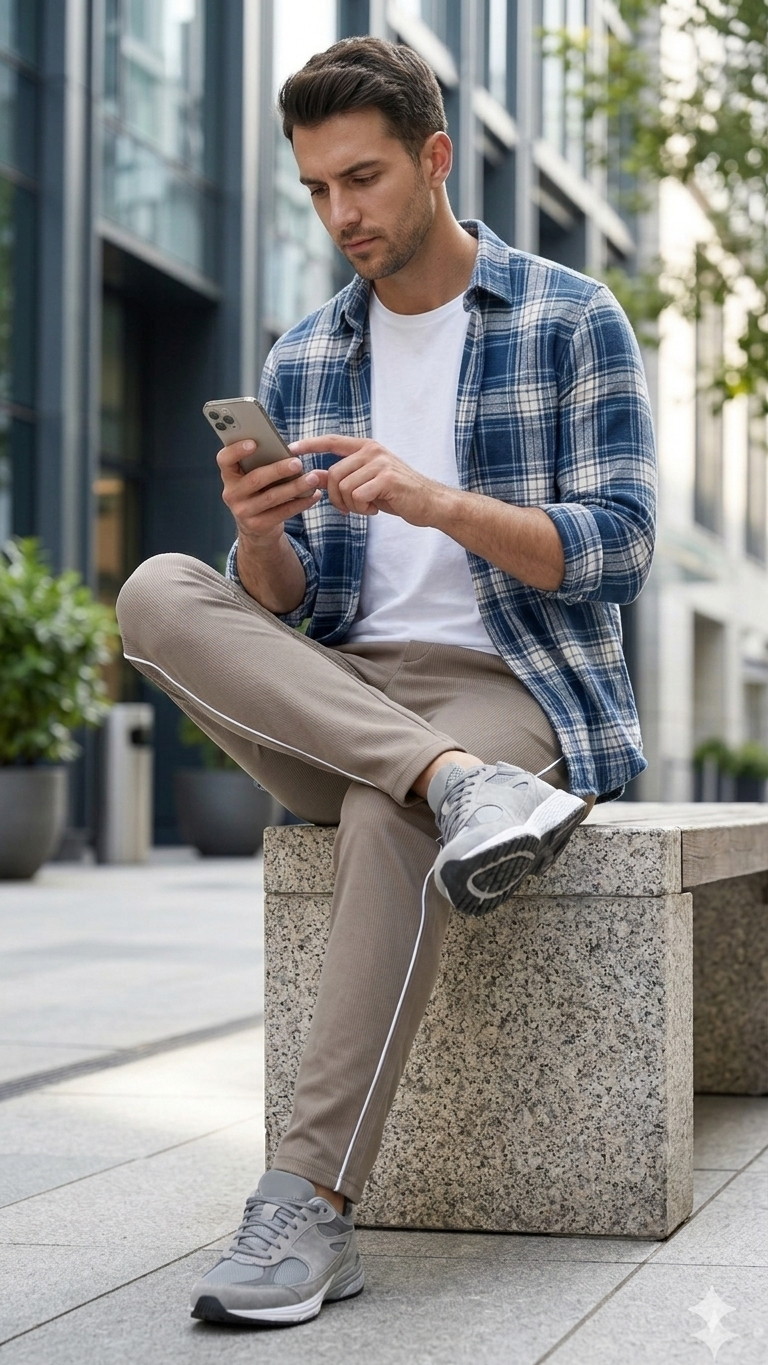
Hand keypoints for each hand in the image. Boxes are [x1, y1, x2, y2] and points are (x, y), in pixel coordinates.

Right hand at [218, 440, 321, 544]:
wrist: (257, 528)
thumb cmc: (259, 491)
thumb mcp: (254, 476)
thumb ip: (261, 462)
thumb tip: (286, 451)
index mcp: (229, 475)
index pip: (224, 459)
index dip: (236, 450)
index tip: (254, 442)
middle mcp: (231, 493)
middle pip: (255, 479)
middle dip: (278, 470)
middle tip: (297, 462)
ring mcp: (243, 511)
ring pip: (271, 497)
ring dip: (294, 487)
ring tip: (312, 478)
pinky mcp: (258, 525)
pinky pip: (282, 512)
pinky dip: (300, 503)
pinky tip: (314, 495)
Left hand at [289, 435, 446, 524]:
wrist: (429, 502)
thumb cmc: (397, 494)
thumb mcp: (367, 482)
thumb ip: (343, 476)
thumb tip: (314, 475)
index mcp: (366, 448)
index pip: (332, 441)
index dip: (309, 444)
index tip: (290, 449)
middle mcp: (372, 451)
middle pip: (333, 475)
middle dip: (336, 498)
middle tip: (351, 508)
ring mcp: (380, 463)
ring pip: (343, 487)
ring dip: (351, 505)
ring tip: (367, 507)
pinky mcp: (387, 479)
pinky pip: (357, 496)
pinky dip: (362, 509)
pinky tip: (375, 509)